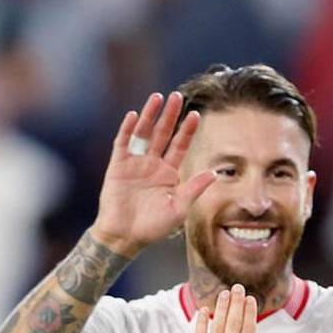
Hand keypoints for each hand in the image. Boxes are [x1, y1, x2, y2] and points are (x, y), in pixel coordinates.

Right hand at [91, 92, 216, 255]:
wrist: (125, 237)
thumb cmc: (153, 227)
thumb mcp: (179, 208)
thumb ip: (194, 189)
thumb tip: (214, 173)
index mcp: (169, 173)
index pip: (180, 146)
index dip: (187, 131)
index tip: (196, 114)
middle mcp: (153, 164)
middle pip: (163, 134)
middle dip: (170, 116)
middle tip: (177, 96)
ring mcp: (135, 163)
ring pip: (144, 133)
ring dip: (150, 115)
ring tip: (157, 98)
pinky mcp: (117, 166)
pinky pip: (122, 143)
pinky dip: (127, 129)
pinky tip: (134, 116)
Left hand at [181, 285, 282, 332]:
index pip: (248, 332)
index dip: (249, 313)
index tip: (250, 299)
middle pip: (233, 324)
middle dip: (236, 304)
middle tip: (238, 287)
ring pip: (217, 327)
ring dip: (221, 308)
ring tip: (224, 293)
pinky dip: (201, 324)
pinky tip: (203, 311)